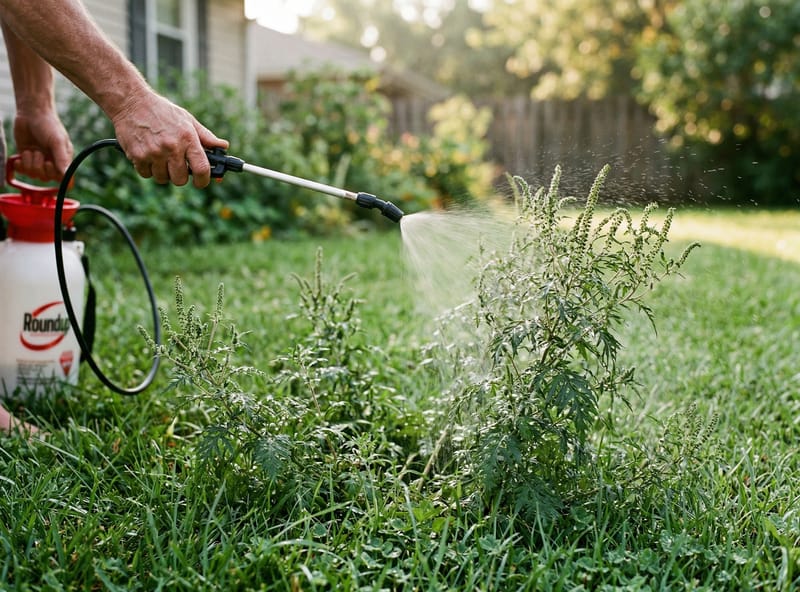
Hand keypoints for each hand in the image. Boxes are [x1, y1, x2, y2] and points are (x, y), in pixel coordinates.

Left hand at [12, 108, 72, 180]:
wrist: (31, 113)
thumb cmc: (49, 125)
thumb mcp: (57, 142)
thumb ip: (62, 159)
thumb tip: (66, 176)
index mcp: (64, 160)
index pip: (64, 179)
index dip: (56, 177)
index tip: (49, 165)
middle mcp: (52, 162)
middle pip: (46, 178)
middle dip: (40, 167)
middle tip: (39, 153)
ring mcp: (38, 161)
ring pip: (33, 174)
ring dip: (29, 163)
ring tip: (31, 150)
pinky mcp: (26, 158)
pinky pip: (23, 170)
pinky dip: (20, 165)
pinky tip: (20, 156)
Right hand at [111, 91, 227, 187]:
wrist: (131, 102)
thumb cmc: (162, 112)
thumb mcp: (187, 120)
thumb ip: (206, 137)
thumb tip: (223, 146)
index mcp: (187, 139)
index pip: (202, 169)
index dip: (204, 180)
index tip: (201, 181)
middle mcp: (172, 147)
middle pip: (181, 180)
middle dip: (180, 176)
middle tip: (177, 165)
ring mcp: (154, 153)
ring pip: (163, 179)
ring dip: (163, 172)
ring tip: (160, 156)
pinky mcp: (137, 156)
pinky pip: (146, 175)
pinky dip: (147, 169)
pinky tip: (147, 154)